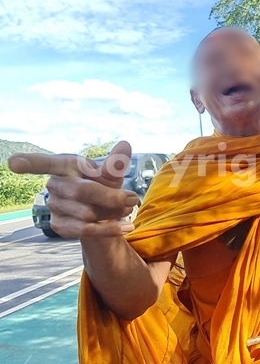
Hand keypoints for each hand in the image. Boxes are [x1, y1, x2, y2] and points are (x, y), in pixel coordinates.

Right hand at [7, 141, 137, 237]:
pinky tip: (126, 227)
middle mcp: (54, 185)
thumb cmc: (102, 185)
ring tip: (127, 208)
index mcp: (65, 166)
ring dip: (113, 212)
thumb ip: (115, 163)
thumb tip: (125, 144)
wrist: (103, 212)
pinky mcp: (60, 226)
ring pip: (87, 212)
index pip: (45, 163)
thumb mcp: (111, 174)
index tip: (13, 163)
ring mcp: (54, 206)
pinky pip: (86, 229)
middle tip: (132, 198)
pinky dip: (110, 229)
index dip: (29, 163)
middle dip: (110, 196)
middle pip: (81, 191)